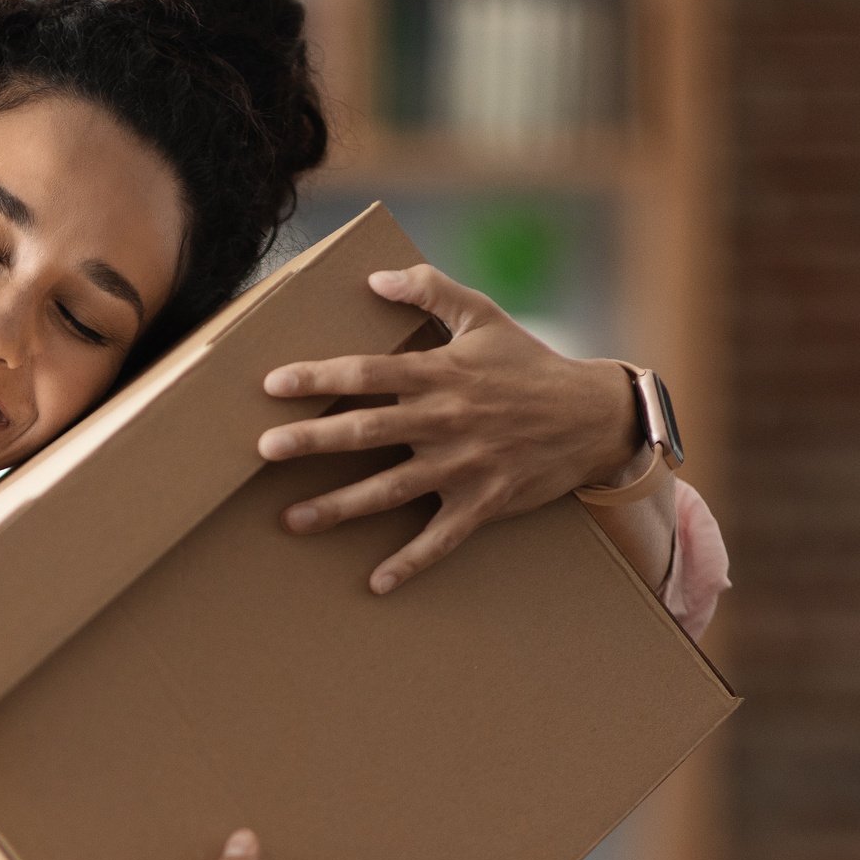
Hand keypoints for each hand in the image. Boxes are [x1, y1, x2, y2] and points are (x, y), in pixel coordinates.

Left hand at [257, 264, 644, 593]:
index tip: (273, 384)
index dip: (319, 376)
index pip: (369, 372)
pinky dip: (410, 563)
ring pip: (391, 489)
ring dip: (340, 507)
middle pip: (368, 431)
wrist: (594, 416)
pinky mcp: (483, 503)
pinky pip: (442, 540)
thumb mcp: (485, 316)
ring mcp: (463, 466)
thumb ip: (432, 289)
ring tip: (291, 520)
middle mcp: (446, 420)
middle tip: (265, 449)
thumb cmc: (529, 364)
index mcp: (441, 374)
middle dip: (314, 440)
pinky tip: (375, 583)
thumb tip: (376, 276)